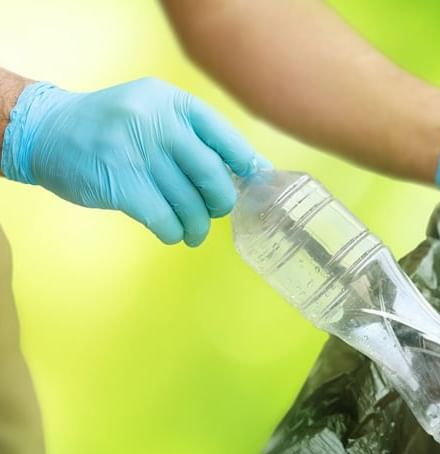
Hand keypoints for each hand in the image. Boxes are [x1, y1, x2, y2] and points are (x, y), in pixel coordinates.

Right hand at [1, 77, 267, 245]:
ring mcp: (138, 153)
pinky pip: (164, 220)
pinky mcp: (121, 184)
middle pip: (212, 174)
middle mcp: (157, 122)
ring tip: (193, 232)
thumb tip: (243, 173)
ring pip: (189, 203)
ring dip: (197, 225)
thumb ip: (192, 137)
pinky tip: (172, 232)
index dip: (248, 164)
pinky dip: (174, 232)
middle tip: (216, 212)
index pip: (225, 136)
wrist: (49, 131)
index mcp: (172, 102)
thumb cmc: (113, 128)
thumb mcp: (153, 113)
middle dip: (221, 202)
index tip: (259, 183)